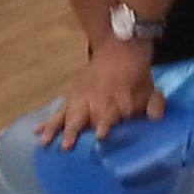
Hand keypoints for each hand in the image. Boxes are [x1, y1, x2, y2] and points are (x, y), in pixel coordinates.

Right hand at [36, 35, 161, 146]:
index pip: (110, 115)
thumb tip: (156, 118)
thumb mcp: (150, 88)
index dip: (105, 125)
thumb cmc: (137, 74)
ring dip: (56, 129)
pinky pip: (59, 109)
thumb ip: (154, 105)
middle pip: (84, 116)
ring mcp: (82, 96)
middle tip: (65, 146)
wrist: (120, 47)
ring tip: (45, 143)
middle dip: (74, 131)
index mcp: (118, 99)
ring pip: (67, 114)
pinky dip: (48, 120)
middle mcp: (97, 99)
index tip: (100, 136)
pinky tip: (36, 131)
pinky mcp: (72, 95)